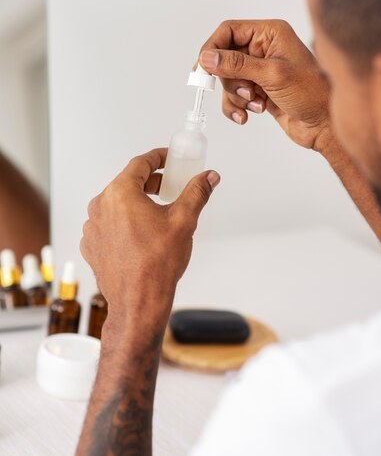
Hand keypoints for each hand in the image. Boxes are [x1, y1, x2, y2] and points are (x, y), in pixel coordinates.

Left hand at [80, 148, 219, 314]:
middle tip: (169, 185)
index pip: (139, 163)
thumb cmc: (157, 264)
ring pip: (117, 204)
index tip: (168, 158)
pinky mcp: (92, 245)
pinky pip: (108, 224)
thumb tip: (209, 178)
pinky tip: (142, 233)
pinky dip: (124, 221)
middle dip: (150, 181)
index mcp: (120, 193)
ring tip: (157, 212)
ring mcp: (93, 227)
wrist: (138, 302)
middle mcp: (100, 206)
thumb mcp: (183, 221)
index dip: (158, 157)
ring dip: (136, 202)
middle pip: (127, 183)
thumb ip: (196, 193)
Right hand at [199, 20, 330, 151]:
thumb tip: (206, 58)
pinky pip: (234, 95)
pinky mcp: (259, 89)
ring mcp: (261, 70)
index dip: (213, 48)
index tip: (202, 68)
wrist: (326, 125)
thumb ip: (237, 64)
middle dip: (230, 79)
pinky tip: (248, 115)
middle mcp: (264, 48)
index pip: (229, 30)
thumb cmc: (311, 94)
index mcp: (270, 33)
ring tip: (255, 105)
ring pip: (227, 79)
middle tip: (245, 92)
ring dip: (235, 95)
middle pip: (225, 57)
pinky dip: (236, 106)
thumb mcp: (272, 75)